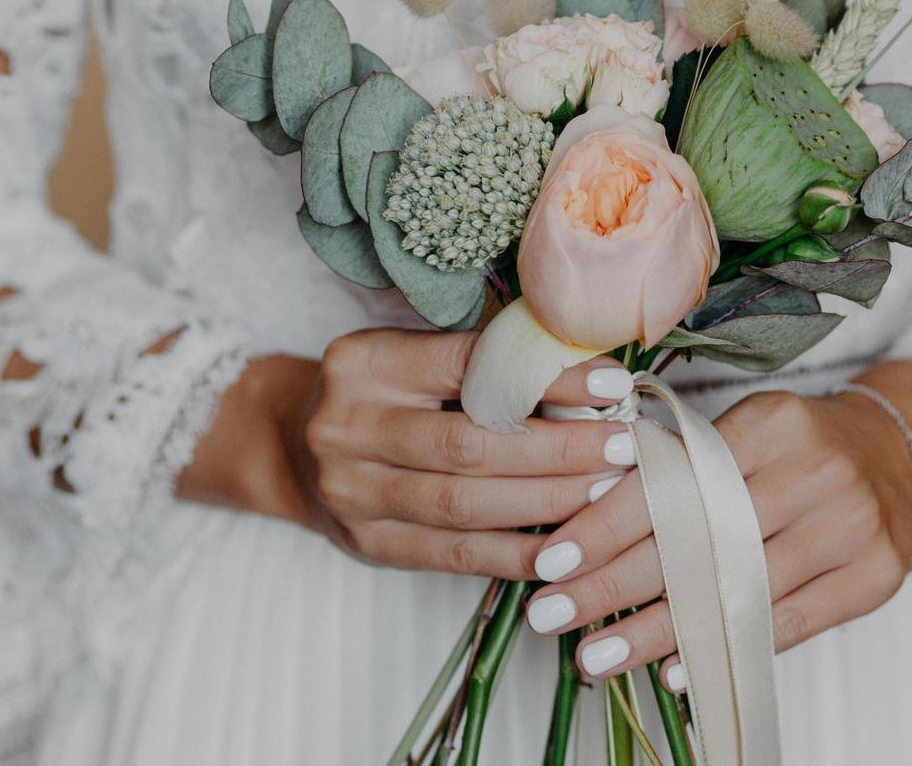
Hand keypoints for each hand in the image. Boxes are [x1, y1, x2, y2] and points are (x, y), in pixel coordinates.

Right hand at [178, 329, 639, 579]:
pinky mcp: (368, 544)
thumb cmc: (374, 391)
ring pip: (465, 504)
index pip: (467, 366)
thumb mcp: (406, 356)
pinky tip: (566, 550)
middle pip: (468, 443)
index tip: (612, 382)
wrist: (289, 445)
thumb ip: (478, 362)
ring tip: (608, 492)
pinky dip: (514, 555)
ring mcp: (353, 492)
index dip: (545, 377)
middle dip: (557, 449)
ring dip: (547, 502)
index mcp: (365, 363)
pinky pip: (452, 556)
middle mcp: (350, 427)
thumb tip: (586, 374)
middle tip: (622, 447)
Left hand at [521, 359, 911, 681]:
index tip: (552, 559)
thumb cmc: (799, 441)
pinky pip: (785, 626)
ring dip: (656, 632)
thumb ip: (680, 461)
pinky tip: (673, 671)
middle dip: (612, 585)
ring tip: (596, 657)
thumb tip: (586, 512)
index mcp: (770, 424)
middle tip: (551, 616)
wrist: (903, 448)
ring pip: (735, 592)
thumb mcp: (744, 425)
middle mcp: (814, 474)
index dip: (606, 524)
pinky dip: (725, 650)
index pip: (672, 480)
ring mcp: (850, 529)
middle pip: (698, 541)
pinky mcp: (872, 579)